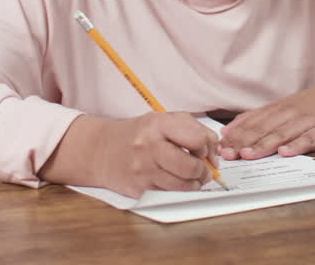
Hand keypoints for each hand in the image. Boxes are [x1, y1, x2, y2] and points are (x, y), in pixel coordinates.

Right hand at [39, 112, 219, 197]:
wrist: (99, 150)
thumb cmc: (136, 134)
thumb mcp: (161, 119)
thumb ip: (191, 128)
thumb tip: (214, 148)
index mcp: (157, 125)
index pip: (197, 139)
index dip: (208, 147)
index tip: (207, 150)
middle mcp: (149, 147)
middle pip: (191, 166)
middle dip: (204, 171)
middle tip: (204, 170)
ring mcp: (143, 170)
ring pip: (183, 185)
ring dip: (194, 184)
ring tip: (193, 178)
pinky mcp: (139, 189)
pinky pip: (169, 195)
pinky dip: (178, 191)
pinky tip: (176, 183)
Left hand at [218, 68, 314, 159]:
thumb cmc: (312, 104)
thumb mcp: (283, 106)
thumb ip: (257, 118)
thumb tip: (228, 130)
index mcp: (277, 109)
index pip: (252, 122)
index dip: (235, 135)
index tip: (219, 146)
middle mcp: (288, 114)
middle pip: (263, 130)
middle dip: (243, 142)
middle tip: (227, 154)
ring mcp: (306, 122)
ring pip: (281, 135)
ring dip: (263, 145)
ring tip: (249, 155)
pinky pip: (308, 140)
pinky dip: (296, 146)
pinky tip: (285, 153)